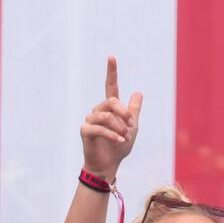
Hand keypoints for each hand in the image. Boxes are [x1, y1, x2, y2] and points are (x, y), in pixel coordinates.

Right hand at [80, 56, 141, 181]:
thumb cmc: (119, 147)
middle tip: (131, 124)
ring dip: (119, 126)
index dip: (111, 72)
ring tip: (126, 136)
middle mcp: (98, 111)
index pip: (110, 86)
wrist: (108, 165)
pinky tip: (120, 140)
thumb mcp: (132, 128)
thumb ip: (134, 111)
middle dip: (123, 112)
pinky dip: (112, 134)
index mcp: (110, 108)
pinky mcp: (85, 131)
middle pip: (111, 102)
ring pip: (105, 116)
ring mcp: (90, 120)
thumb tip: (138, 92)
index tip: (111, 57)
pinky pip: (98, 128)